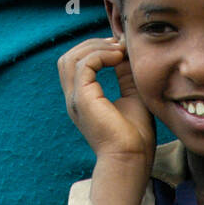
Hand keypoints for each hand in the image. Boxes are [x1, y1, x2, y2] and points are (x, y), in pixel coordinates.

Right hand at [58, 36, 154, 166]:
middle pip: (68, 58)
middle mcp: (74, 99)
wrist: (132, 159)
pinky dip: (100, 55)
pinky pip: (83, 65)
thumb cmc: (135, 136)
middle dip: (92, 45)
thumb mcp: (131, 95)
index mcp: (82, 100)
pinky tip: (118, 58)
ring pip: (71, 58)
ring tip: (118, 51)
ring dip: (96, 48)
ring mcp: (75, 99)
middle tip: (117, 45)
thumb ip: (125, 74)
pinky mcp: (82, 99)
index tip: (118, 47)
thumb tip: (123, 52)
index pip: (74, 65)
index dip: (94, 50)